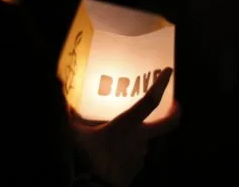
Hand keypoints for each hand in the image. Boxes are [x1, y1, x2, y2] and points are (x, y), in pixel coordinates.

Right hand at [70, 68, 180, 186]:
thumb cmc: (88, 160)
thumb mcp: (76, 135)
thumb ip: (70, 117)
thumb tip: (63, 101)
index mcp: (128, 125)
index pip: (150, 101)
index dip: (161, 85)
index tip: (169, 71)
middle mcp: (140, 138)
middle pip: (167, 124)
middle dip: (175, 112)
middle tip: (176, 104)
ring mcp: (141, 155)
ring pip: (144, 139)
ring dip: (136, 136)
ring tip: (119, 136)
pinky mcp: (137, 168)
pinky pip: (135, 154)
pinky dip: (128, 150)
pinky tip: (114, 152)